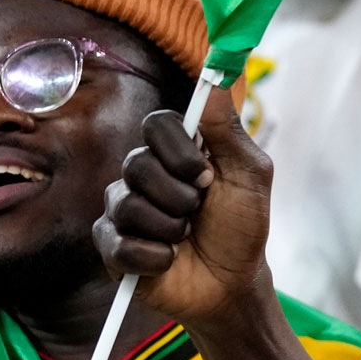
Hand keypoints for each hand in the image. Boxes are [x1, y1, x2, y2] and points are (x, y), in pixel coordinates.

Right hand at [96, 88, 273, 325]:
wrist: (231, 283)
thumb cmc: (242, 226)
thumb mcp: (249, 174)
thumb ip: (228, 128)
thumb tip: (216, 77)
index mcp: (176, 153)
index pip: (157, 124)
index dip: (179, 150)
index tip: (207, 175)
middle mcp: (142, 175)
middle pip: (138, 164)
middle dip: (180, 196)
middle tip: (199, 212)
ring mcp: (122, 209)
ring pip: (128, 205)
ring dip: (171, 228)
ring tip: (186, 237)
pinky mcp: (111, 246)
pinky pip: (120, 243)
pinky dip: (155, 256)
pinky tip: (169, 260)